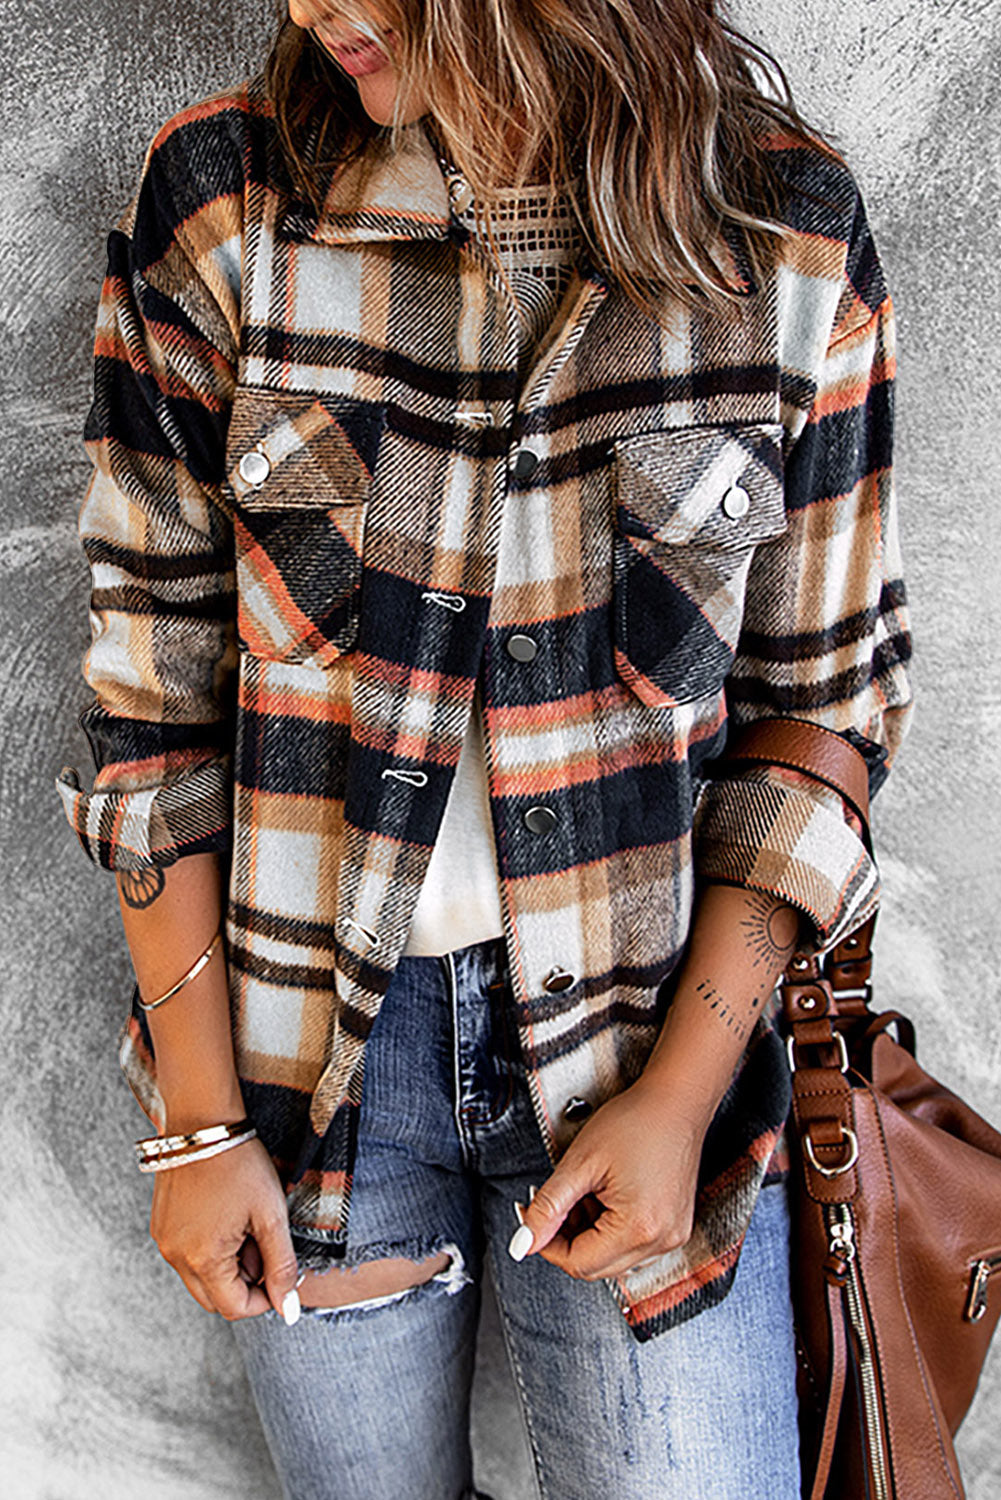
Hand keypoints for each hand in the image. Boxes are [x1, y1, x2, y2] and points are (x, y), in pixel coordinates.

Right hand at [150, 1137, 299, 1320]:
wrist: (204, 1122)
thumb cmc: (240, 1164)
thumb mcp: (271, 1215)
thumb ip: (281, 1266)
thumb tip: (288, 1308)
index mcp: (203, 1259)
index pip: (234, 1308)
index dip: (264, 1299)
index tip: (281, 1273)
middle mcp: (175, 1257)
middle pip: (214, 1298)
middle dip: (245, 1283)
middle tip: (263, 1243)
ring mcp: (164, 1242)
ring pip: (201, 1277)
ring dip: (228, 1265)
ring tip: (245, 1224)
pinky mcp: (161, 1226)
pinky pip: (188, 1255)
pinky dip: (210, 1249)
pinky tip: (227, 1216)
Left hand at [514, 1079, 706, 1281]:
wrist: (677, 1101)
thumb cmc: (636, 1121)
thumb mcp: (580, 1162)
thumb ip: (548, 1207)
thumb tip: (524, 1243)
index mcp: (638, 1228)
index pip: (578, 1263)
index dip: (547, 1244)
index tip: (532, 1219)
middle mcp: (661, 1241)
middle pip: (596, 1266)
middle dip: (566, 1238)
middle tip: (553, 1203)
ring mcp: (671, 1236)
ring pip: (613, 1257)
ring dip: (588, 1233)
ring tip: (584, 1191)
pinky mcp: (674, 1228)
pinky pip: (633, 1244)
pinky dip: (610, 1228)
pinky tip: (604, 1195)